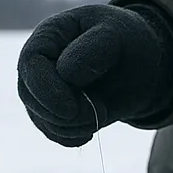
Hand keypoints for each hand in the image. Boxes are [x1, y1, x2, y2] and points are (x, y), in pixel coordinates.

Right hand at [17, 3, 172, 145]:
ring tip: (102, 111)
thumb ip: (92, 50)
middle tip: (101, 109)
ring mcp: (45, 90)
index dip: (47, 91)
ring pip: (43, 120)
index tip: (73, 109)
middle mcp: (40, 63)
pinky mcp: (57, 112)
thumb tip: (65, 73)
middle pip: (30, 97)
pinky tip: (92, 127)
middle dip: (64, 114)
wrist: (141, 64)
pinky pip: (55, 134)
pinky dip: (74, 137)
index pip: (30, 64)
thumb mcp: (117, 35)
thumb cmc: (127, 41)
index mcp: (49, 35)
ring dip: (75, 126)